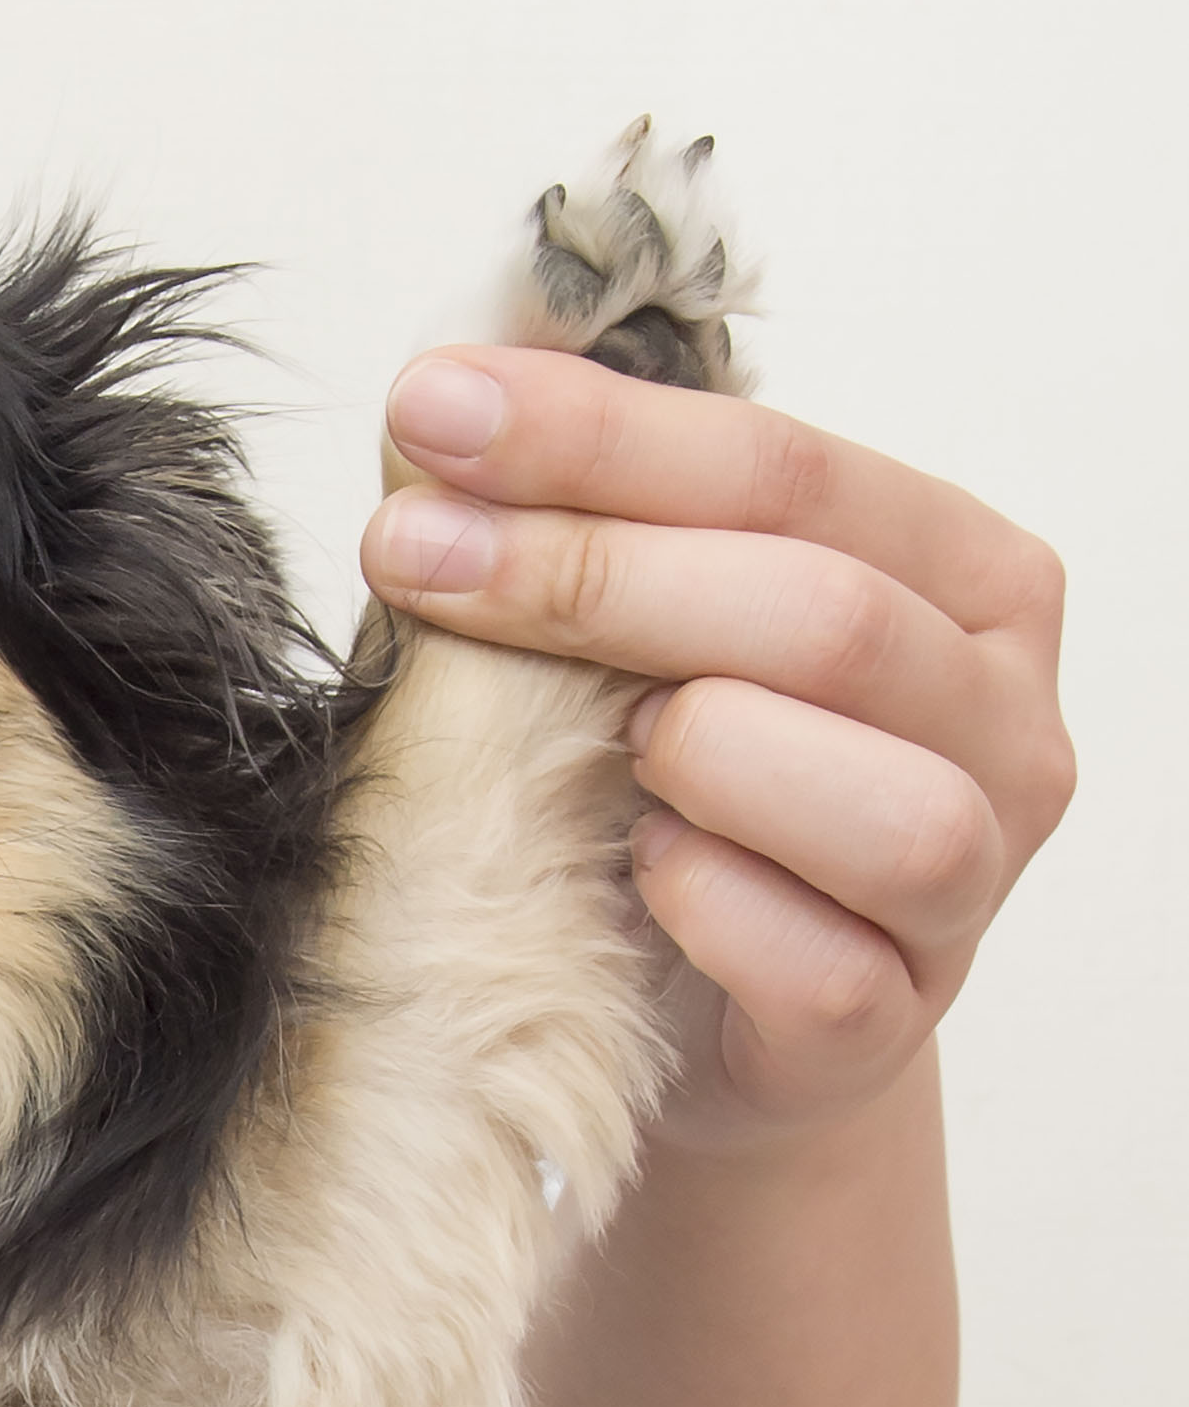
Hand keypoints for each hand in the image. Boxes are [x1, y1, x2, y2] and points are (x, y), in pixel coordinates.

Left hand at [361, 346, 1074, 1150]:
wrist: (682, 1007)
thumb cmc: (655, 780)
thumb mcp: (621, 626)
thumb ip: (564, 510)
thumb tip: (442, 388)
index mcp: (955, 571)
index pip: (784, 470)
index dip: (597, 437)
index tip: (430, 410)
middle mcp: (996, 714)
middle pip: (825, 615)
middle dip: (596, 575)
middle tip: (410, 553)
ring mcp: (966, 877)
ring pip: (882, 801)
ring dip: (708, 755)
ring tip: (599, 752)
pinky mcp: (893, 1017)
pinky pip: (825, 968)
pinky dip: (712, 911)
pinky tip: (634, 876)